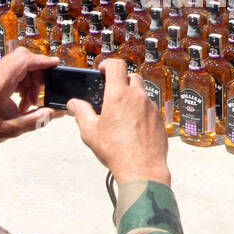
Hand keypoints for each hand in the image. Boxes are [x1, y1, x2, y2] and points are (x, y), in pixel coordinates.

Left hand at [0, 47, 61, 148]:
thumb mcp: (11, 129)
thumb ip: (36, 120)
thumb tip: (54, 113)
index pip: (24, 60)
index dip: (42, 60)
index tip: (55, 64)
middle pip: (23, 58)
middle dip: (38, 72)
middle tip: (43, 90)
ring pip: (20, 65)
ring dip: (31, 80)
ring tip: (31, 101)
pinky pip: (14, 73)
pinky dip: (23, 83)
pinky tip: (23, 101)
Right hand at [66, 58, 170, 185]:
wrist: (142, 169)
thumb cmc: (117, 152)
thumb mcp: (91, 132)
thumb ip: (81, 113)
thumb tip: (74, 104)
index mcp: (119, 95)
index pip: (116, 65)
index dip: (108, 64)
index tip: (102, 70)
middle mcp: (137, 97)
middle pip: (131, 75)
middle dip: (121, 79)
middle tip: (111, 91)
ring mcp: (151, 107)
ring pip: (142, 91)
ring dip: (132, 95)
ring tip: (122, 111)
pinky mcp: (159, 118)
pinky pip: (150, 106)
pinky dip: (141, 109)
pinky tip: (134, 124)